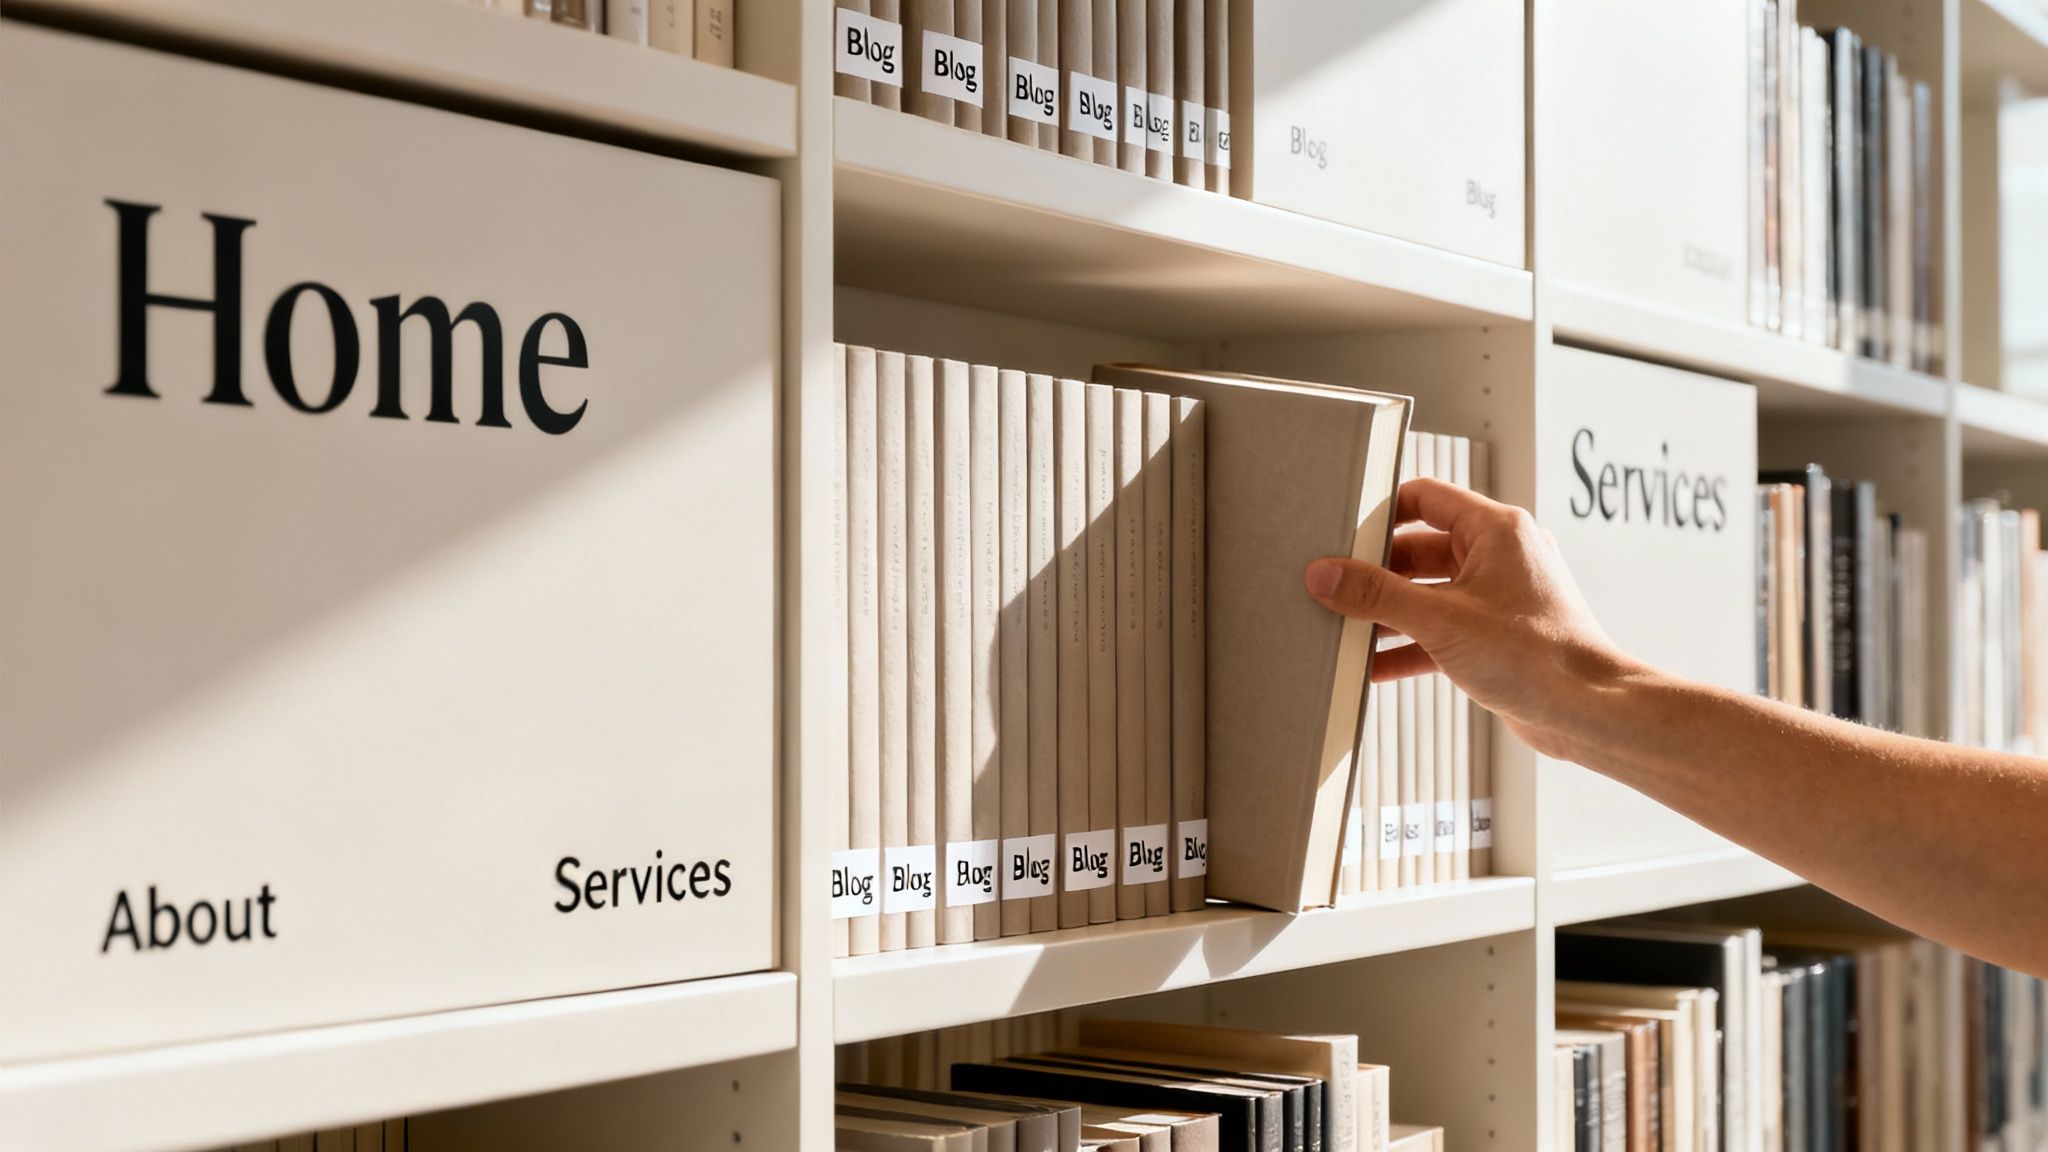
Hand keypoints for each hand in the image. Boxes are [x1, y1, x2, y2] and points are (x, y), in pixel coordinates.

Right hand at [1304, 478, 1634, 761]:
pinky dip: (1411, 645)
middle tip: (1337, 588)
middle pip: (1421, 550)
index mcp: (1496, 529)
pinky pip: (1443, 630)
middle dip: (1378, 574)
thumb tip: (1327, 574)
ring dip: (1391, 613)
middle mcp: (1502, 556)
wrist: (1587, 711)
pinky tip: (1376, 667)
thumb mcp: (1439, 618)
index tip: (1345, 531)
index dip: (1382, 512)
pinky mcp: (1498, 637)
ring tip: (1348, 629)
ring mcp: (1501, 598)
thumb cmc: (1537, 656)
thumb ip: (1376, 594)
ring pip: (1430, 594)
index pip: (1426, 497)